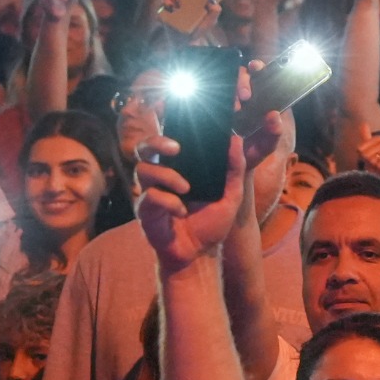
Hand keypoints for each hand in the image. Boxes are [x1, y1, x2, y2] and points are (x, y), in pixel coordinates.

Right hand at [135, 137, 250, 272]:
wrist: (199, 253)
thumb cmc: (211, 222)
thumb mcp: (231, 195)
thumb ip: (234, 169)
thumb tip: (235, 140)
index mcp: (181, 168)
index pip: (169, 142)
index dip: (170, 131)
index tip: (185, 126)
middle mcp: (162, 175)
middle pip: (145, 148)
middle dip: (157, 142)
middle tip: (176, 148)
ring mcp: (151, 192)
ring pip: (143, 169)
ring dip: (167, 175)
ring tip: (186, 188)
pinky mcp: (145, 210)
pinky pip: (149, 196)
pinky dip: (168, 202)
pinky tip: (181, 211)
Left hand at [357, 132, 379, 197]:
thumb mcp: (370, 151)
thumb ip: (366, 138)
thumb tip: (364, 123)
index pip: (361, 148)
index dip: (362, 157)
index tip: (368, 160)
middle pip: (366, 154)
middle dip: (368, 163)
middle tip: (375, 165)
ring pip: (374, 159)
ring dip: (375, 166)